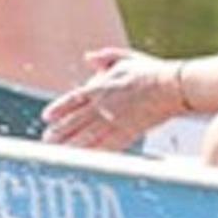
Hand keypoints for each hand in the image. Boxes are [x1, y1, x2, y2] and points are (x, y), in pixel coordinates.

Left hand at [41, 46, 183, 150]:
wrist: (172, 87)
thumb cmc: (152, 72)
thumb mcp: (126, 59)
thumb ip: (105, 58)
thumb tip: (88, 58)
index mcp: (101, 87)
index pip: (73, 100)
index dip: (58, 109)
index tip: (46, 117)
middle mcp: (104, 105)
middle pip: (75, 121)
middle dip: (59, 132)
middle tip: (46, 140)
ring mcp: (115, 121)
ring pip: (87, 136)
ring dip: (70, 145)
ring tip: (56, 153)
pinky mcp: (128, 133)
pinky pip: (106, 146)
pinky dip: (92, 153)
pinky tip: (83, 159)